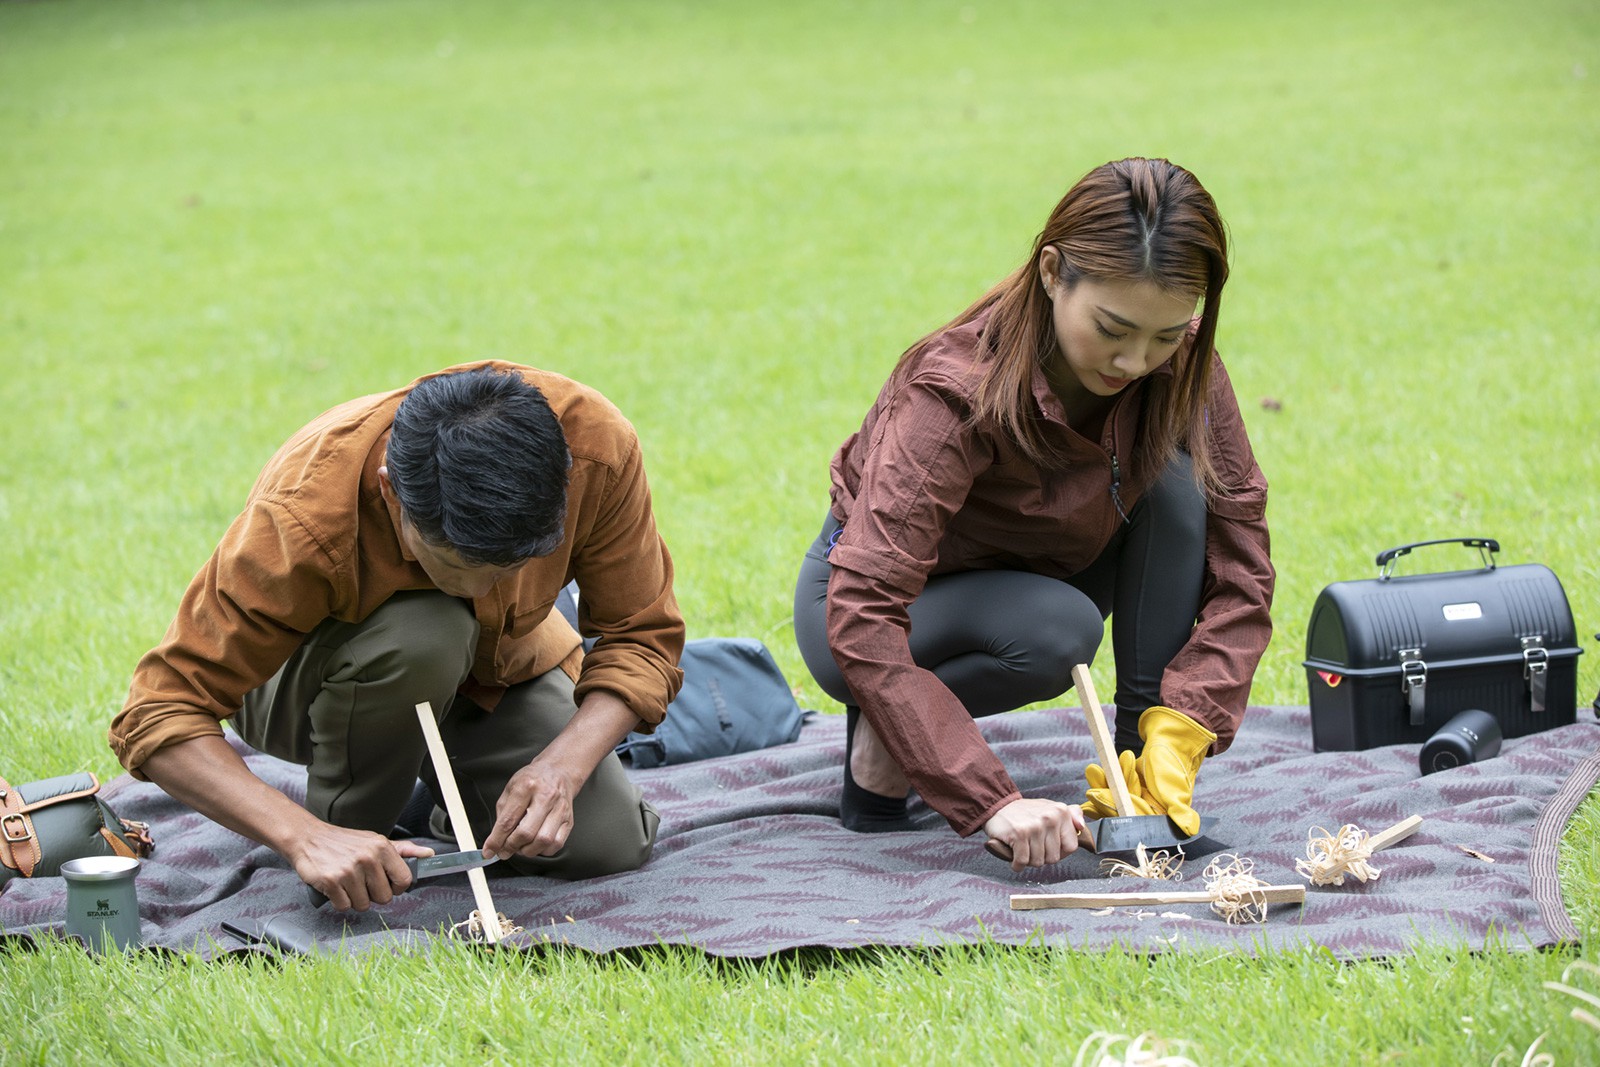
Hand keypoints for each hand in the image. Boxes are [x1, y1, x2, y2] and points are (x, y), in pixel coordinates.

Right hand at [288, 824, 434, 911]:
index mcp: (382, 847)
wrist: (308, 838)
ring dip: (355, 899)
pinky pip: (344, 906)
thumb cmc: (344, 842)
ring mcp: (349, 871)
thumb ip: (403, 850)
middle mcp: (368, 858)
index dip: (396, 887)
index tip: (386, 884)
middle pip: (384, 898)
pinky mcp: (331, 882)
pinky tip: (335, 886)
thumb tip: (429, 855)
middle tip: (361, 881)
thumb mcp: (374, 841)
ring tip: (347, 882)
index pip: (404, 880)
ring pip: (363, 905)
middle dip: (373, 894)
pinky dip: (339, 901)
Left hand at [482, 757, 583, 860]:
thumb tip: (497, 840)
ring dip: (527, 851)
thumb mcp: (511, 789)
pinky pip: (557, 844)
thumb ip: (502, 814)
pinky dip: (543, 850)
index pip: (508, 820)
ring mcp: (560, 809)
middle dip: (511, 847)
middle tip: (505, 850)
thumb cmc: (533, 780)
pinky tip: (536, 844)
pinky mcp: (569, 820)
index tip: (489, 851)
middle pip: (526, 833)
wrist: (559, 771)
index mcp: (526, 786)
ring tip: (521, 847)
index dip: (496, 840)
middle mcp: (546, 797)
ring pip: (543, 841)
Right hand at [983, 798, 1085, 871]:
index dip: (1060, 853)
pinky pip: (1023, 861)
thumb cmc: (1025, 812)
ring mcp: (1035, 826)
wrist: (998, 806)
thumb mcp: (1051, 808)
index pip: (1071, 847)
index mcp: (1061, 812)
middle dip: (1041, 857)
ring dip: (1028, 860)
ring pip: (1038, 861)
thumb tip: (1082, 826)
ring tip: (1023, 848)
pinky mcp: (1019, 834)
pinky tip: (1014, 856)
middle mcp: (1050, 817)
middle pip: (1053, 857)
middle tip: (1032, 846)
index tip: (1049, 848)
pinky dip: (1016, 864)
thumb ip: (1071, 815)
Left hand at [1081, 707, 1214, 836]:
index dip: (1117, 814)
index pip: (1134, 821)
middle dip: (1105, 800)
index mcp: (1159, 818)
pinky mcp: (1129, 785)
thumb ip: (1179, 810)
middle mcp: (1147, 811)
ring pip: (1114, 796)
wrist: (1172, 741)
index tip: (1101, 804)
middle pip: (1120, 810)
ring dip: (1102, 785)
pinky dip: (1105, 777)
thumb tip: (1190, 830)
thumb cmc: (1175, 765)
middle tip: (1091, 792)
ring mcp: (1136, 797)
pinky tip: (1096, 770)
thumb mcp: (1177, 788)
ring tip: (1092, 771)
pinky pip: (1113, 784)